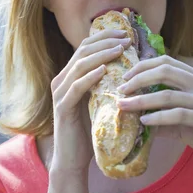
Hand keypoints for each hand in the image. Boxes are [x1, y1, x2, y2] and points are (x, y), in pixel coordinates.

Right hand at [51, 30, 131, 171]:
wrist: (73, 159)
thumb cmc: (90, 131)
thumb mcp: (100, 102)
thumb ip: (107, 85)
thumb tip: (133, 69)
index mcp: (70, 76)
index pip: (85, 47)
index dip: (104, 37)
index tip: (125, 33)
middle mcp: (61, 80)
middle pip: (82, 50)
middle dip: (105, 41)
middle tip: (125, 37)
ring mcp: (60, 93)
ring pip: (79, 65)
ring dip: (101, 54)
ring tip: (119, 49)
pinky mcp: (62, 107)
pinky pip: (76, 87)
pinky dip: (91, 76)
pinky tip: (105, 70)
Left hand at [117, 55, 192, 177]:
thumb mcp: (185, 123)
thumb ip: (164, 117)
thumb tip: (137, 117)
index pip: (166, 61)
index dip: (143, 66)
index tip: (125, 78)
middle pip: (164, 71)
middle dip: (138, 78)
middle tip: (120, 89)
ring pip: (167, 94)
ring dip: (141, 100)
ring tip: (123, 106)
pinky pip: (177, 115)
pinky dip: (157, 118)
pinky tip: (143, 122)